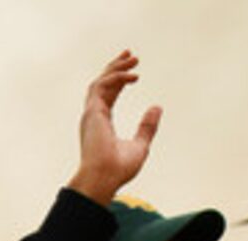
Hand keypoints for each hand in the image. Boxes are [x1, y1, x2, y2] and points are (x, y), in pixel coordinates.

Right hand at [69, 50, 157, 201]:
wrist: (104, 178)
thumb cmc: (119, 169)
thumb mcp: (140, 145)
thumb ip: (147, 126)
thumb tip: (157, 107)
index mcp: (102, 124)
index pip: (109, 97)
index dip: (119, 82)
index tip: (133, 72)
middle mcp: (93, 117)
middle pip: (101, 85)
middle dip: (115, 68)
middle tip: (131, 55)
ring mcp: (90, 114)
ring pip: (100, 82)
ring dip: (116, 68)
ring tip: (133, 59)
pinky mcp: (92, 112)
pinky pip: (102, 86)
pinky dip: (117, 78)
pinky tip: (133, 76)